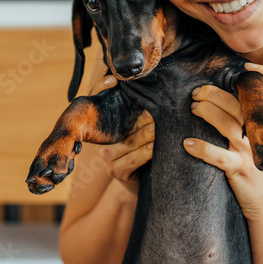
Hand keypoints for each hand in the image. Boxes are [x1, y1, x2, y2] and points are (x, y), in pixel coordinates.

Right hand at [93, 77, 153, 194]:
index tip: (116, 82)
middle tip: (154, 111)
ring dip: (144, 136)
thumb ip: (142, 114)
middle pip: (121, 128)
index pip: (106, 109)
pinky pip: (131, 162)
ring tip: (156, 128)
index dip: (106, 93)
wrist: (141, 181)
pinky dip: (144, 154)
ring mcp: (109, 158)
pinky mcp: (117, 172)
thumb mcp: (139, 130)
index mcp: (110, 129)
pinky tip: (153, 147)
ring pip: (128, 144)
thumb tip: (148, 90)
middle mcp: (106, 142)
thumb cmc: (141, 150)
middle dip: (140, 119)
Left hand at [183, 63, 262, 221]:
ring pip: (228, 125)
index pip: (242, 100)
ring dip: (208, 113)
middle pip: (234, 106)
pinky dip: (203, 149)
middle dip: (213, 95)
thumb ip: (238, 125)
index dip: (223, 89)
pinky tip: (187, 144)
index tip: (203, 85)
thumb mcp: (251, 143)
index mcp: (256, 126)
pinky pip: (221, 157)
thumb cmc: (253, 167)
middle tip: (194, 93)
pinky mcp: (242, 170)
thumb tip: (212, 106)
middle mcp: (254, 135)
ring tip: (192, 108)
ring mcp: (249, 151)